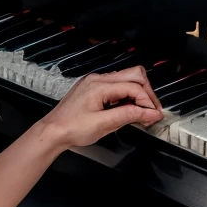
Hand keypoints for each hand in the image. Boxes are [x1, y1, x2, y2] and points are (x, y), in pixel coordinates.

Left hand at [36, 66, 163, 151]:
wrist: (52, 132)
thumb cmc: (72, 129)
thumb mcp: (103, 125)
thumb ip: (129, 116)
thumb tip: (150, 113)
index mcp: (100, 85)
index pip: (134, 87)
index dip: (147, 101)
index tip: (155, 116)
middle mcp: (98, 79)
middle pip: (134, 75)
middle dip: (146, 93)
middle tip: (152, 112)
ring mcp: (95, 82)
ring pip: (126, 79)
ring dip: (137, 94)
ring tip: (141, 113)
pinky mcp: (94, 88)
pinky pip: (116, 85)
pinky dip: (127, 95)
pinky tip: (128, 109)